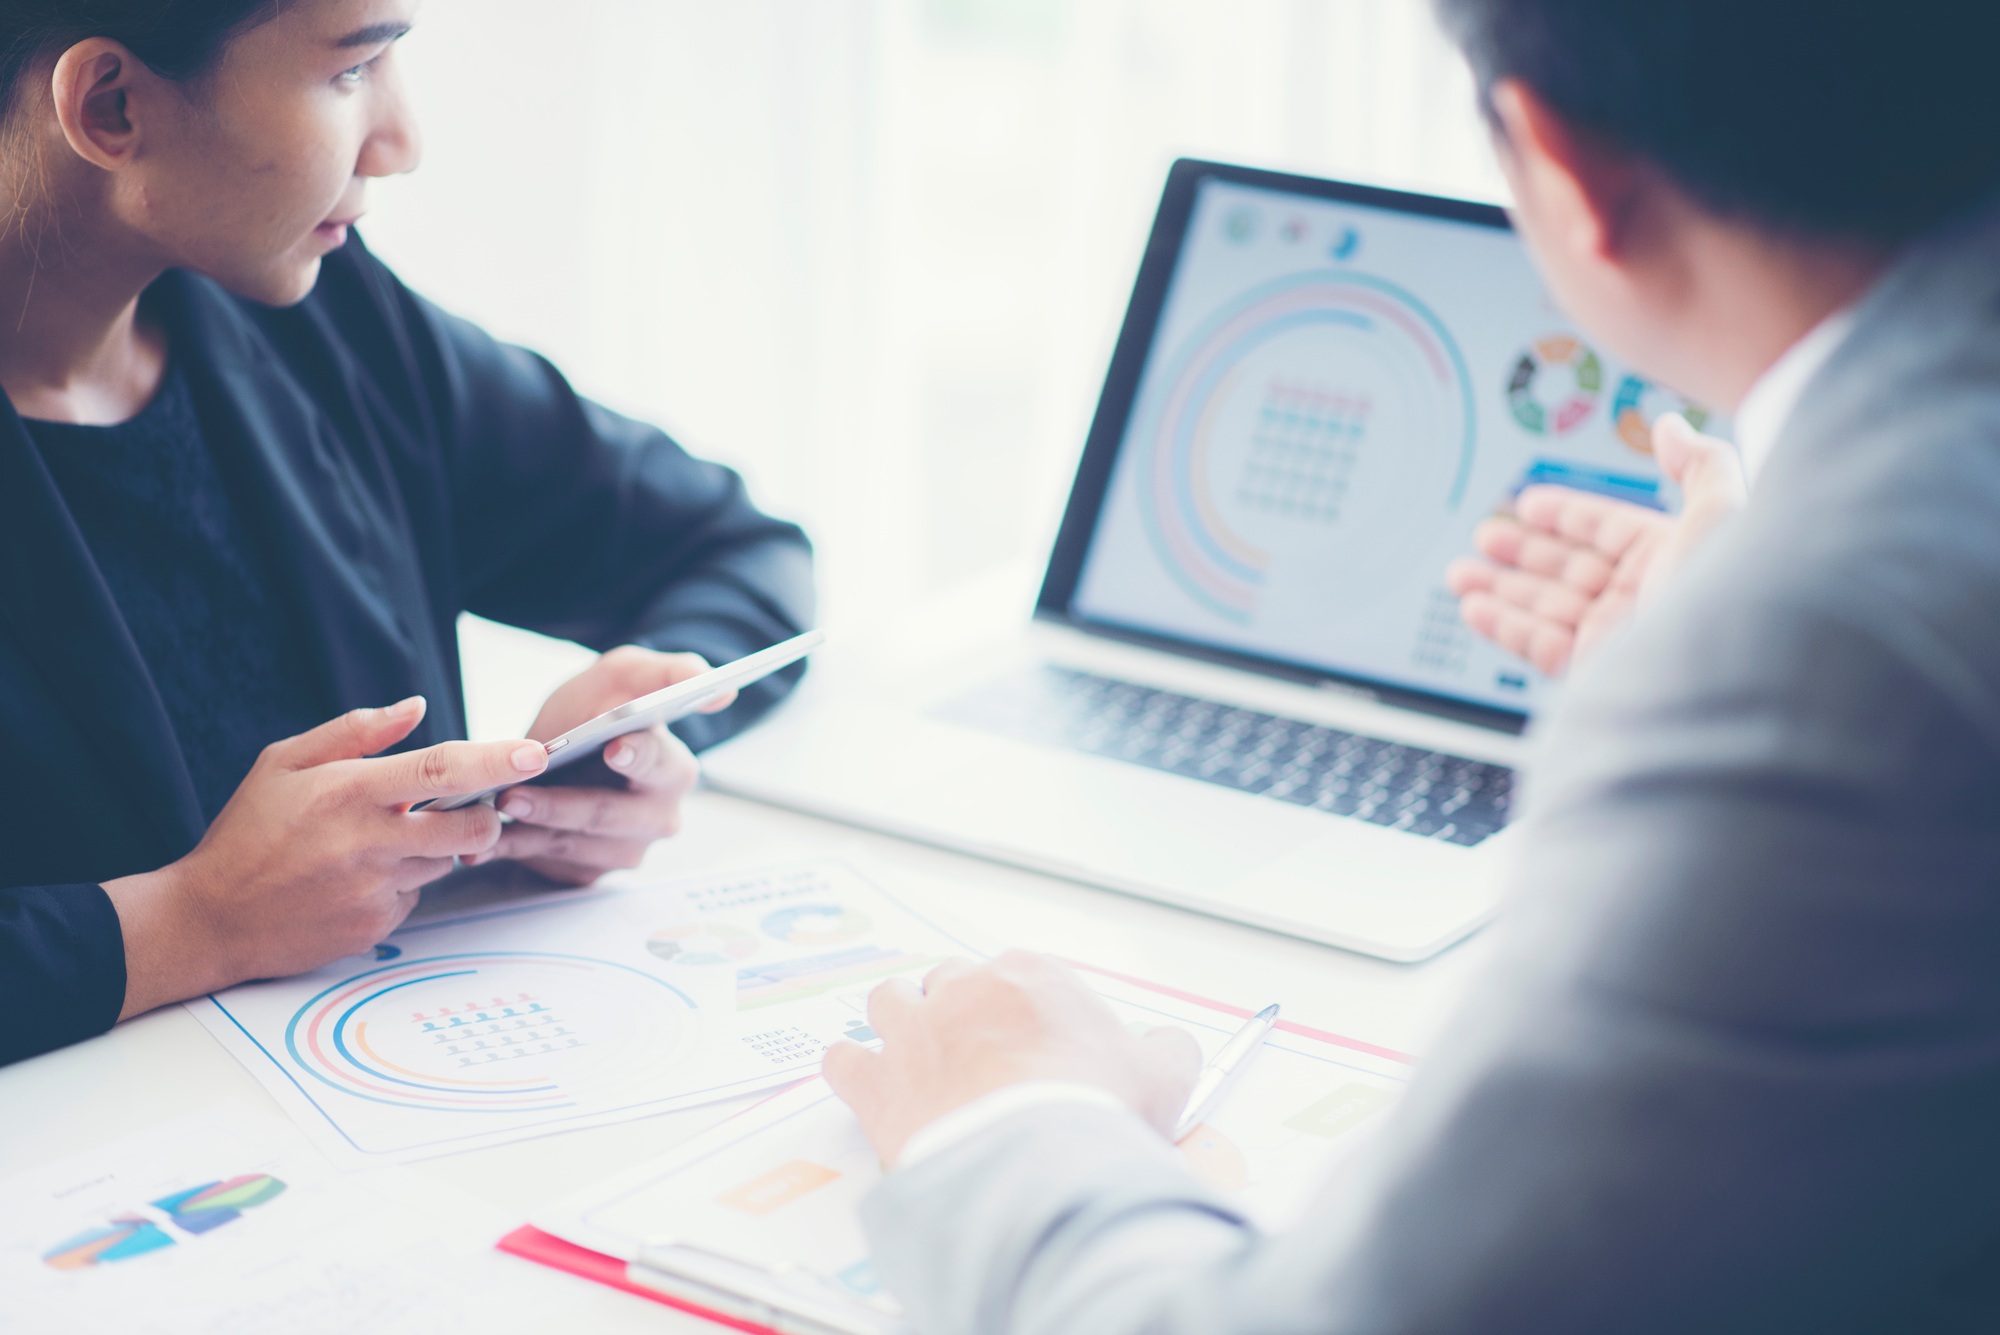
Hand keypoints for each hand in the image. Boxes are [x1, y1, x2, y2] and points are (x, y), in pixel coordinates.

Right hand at [103, 697, 547, 1018]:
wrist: (210, 918)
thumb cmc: (248, 832)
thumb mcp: (284, 763)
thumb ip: (356, 731)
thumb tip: (415, 706)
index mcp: (348, 791)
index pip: (441, 769)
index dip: (496, 760)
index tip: (536, 753)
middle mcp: (368, 841)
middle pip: (470, 826)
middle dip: (485, 815)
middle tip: (463, 806)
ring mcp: (374, 889)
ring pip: (444, 862)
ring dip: (432, 848)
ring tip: (377, 843)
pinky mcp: (375, 925)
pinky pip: (415, 897)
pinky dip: (402, 884)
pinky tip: (358, 879)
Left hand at [480, 646, 731, 885]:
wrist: (558, 748)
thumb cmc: (595, 710)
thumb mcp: (623, 676)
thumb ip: (668, 674)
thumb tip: (722, 688)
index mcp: (674, 770)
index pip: (660, 765)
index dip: (638, 757)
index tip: (614, 748)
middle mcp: (658, 817)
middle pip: (608, 814)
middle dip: (558, 804)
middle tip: (514, 793)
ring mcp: (625, 850)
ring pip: (573, 844)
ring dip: (529, 829)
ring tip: (493, 810)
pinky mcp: (588, 872)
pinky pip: (548, 865)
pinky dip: (513, 850)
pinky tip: (483, 841)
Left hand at [822, 952, 1200, 1166]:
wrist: (1036, 1161)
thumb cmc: (1096, 1112)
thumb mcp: (1162, 1078)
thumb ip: (1167, 1051)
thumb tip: (1169, 1045)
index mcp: (1030, 976)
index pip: (1016, 976)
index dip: (1020, 1012)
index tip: (1030, 1044)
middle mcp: (964, 990)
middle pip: (949, 980)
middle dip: (957, 1010)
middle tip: (976, 1055)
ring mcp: (914, 1032)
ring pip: (889, 1000)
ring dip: (899, 1022)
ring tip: (915, 1055)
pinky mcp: (878, 1082)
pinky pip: (841, 1059)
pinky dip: (849, 1068)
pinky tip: (862, 1082)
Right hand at [1444, 413, 1746, 674]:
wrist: (1726, 682)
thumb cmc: (1734, 600)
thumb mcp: (1724, 514)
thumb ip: (1701, 464)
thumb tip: (1670, 427)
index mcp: (1672, 557)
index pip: (1609, 530)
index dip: (1568, 514)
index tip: (1530, 504)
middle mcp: (1643, 598)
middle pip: (1570, 568)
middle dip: (1522, 552)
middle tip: (1485, 537)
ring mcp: (1616, 636)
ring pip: (1546, 607)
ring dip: (1499, 588)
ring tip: (1461, 574)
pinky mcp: (1593, 672)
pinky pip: (1539, 645)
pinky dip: (1502, 627)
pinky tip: (1474, 608)